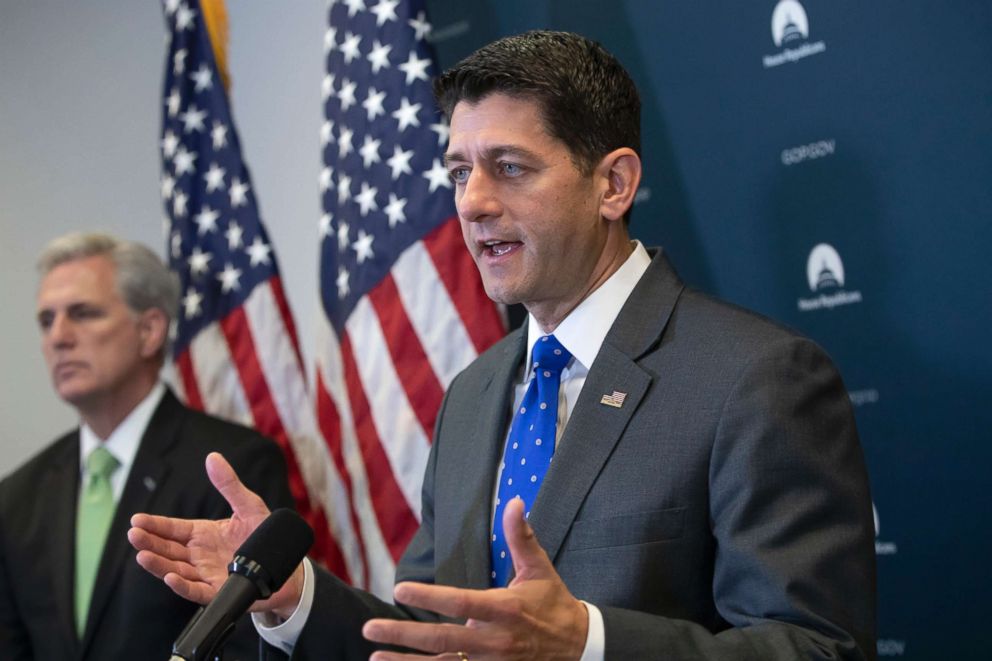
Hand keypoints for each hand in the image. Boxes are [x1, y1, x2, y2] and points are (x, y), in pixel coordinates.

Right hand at [127, 452, 304, 617]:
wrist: (286, 566)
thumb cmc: (265, 536)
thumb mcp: (248, 505)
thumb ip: (229, 484)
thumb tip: (213, 458)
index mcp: (204, 534)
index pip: (173, 529)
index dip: (155, 525)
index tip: (136, 520)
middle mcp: (200, 555)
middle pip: (169, 550)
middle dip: (149, 543)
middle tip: (134, 535)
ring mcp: (207, 574)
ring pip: (176, 570)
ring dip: (158, 564)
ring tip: (141, 556)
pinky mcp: (218, 591)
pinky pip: (195, 590)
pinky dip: (181, 585)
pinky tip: (169, 577)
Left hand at [362, 498, 587, 659]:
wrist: (578, 648)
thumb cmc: (554, 604)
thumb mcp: (539, 569)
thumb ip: (522, 537)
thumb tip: (515, 502)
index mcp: (505, 609)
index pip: (461, 602)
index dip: (430, 598)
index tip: (400, 590)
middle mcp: (495, 641)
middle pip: (442, 640)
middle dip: (403, 635)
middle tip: (370, 628)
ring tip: (375, 657)